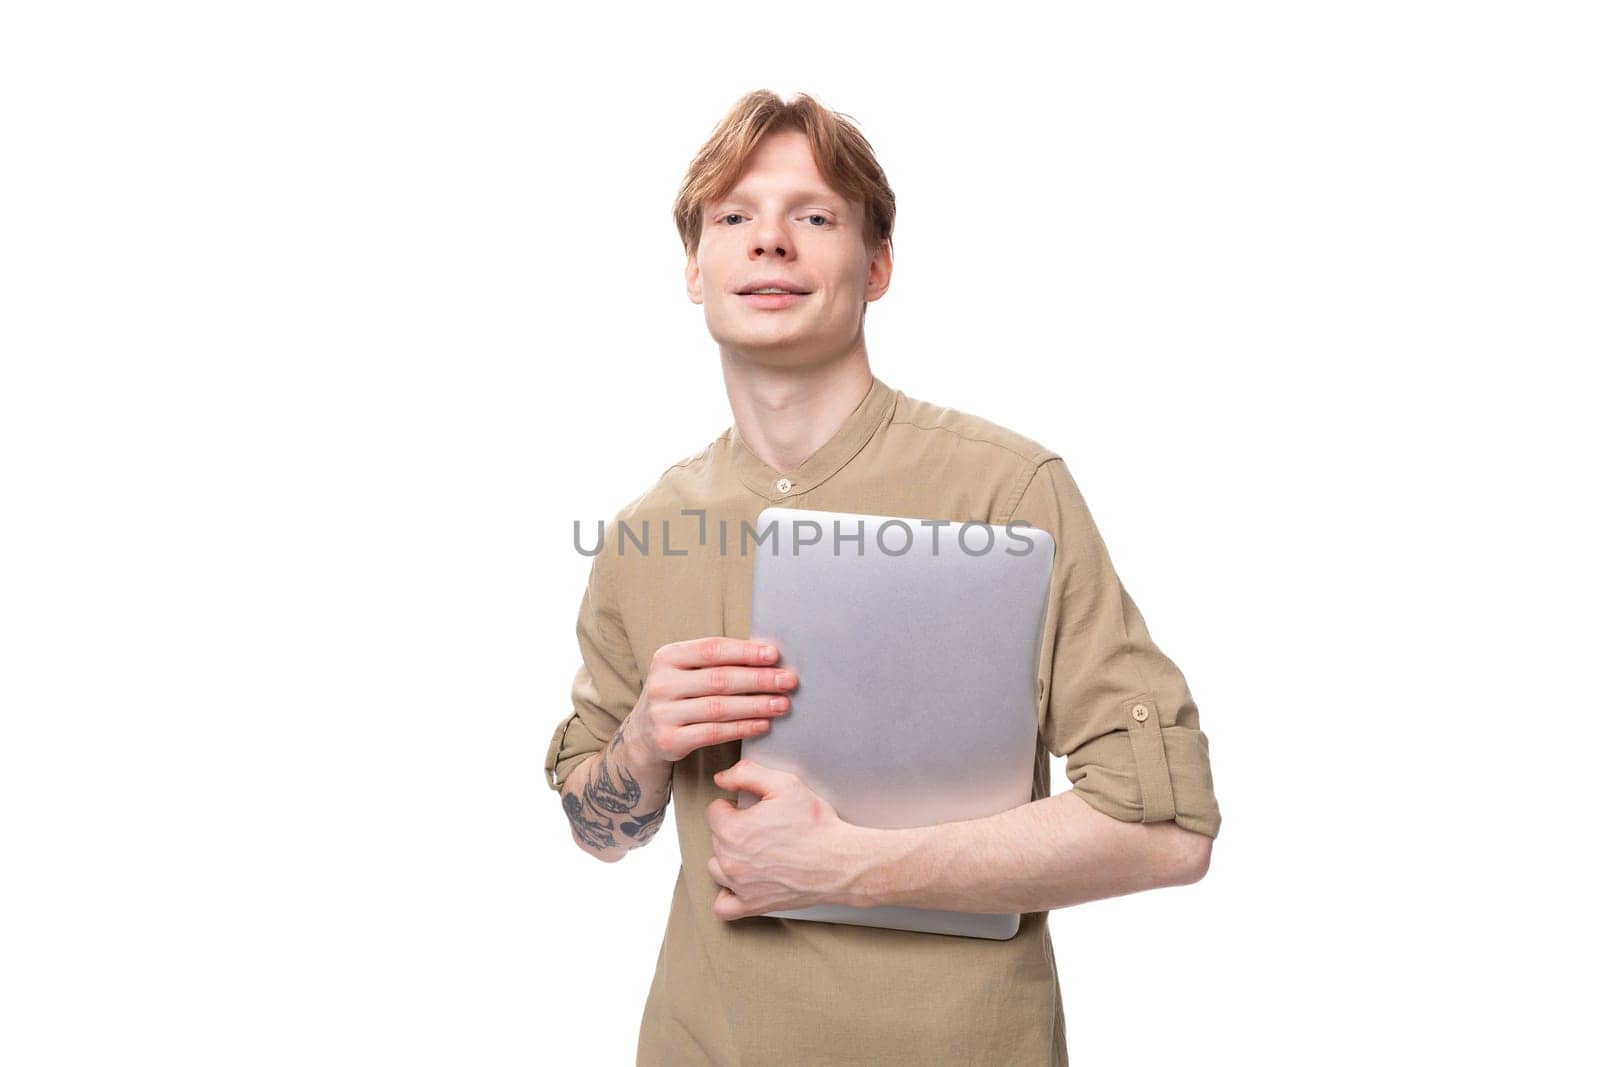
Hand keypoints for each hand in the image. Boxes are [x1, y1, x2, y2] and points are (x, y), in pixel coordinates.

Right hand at [625, 637, 797, 764]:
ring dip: (756, 705)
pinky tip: (763, 724)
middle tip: (789, 681)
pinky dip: (742, 728)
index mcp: (667, 656)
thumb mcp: (686, 670)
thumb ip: (717, 661)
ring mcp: (662, 714)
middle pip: (719, 679)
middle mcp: (662, 683)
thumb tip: (768, 656)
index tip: (774, 655)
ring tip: (782, 704)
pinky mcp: (669, 741)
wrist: (643, 734)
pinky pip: (714, 733)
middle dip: (759, 679)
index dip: (745, 652)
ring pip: (719, 708)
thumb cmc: (678, 694)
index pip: (712, 649)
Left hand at [704, 759, 865, 920]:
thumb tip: (722, 778)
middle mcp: (730, 860)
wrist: (839, 862)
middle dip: (733, 829)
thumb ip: (746, 773)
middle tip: (761, 827)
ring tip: (752, 852)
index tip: (750, 809)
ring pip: (716, 868)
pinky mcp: (752, 904)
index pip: (714, 811)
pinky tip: (739, 884)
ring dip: (728, 858)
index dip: (733, 805)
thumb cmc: (816, 827)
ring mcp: (739, 885)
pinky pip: (723, 907)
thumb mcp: (785, 784)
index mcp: (733, 829)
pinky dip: (727, 895)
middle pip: (715, 838)